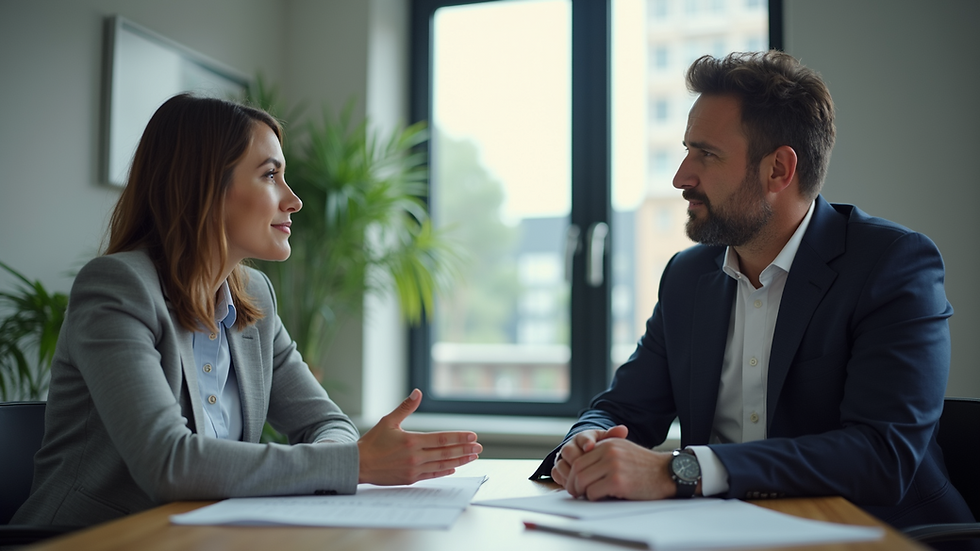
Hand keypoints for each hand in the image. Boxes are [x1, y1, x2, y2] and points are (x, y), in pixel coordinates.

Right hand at [357, 389, 481, 484]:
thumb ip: (405, 408)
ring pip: (442, 465)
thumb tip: (417, 392)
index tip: (473, 436)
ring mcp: (413, 469)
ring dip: (459, 461)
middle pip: (446, 453)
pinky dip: (444, 471)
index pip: (442, 439)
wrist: (358, 464)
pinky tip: (454, 468)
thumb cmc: (372, 442)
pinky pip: (432, 475)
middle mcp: (415, 456)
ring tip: (472, 457)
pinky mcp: (410, 479)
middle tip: (479, 447)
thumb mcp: (388, 421)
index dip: (459, 437)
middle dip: (465, 449)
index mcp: (412, 441)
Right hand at [551, 425, 627, 486]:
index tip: (590, 447)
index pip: (583, 437)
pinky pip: (556, 473)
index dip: (586, 441)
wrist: (594, 464)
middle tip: (586, 472)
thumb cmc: (603, 453)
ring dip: (570, 474)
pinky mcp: (558, 469)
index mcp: (584, 438)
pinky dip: (564, 480)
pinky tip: (575, 487)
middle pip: (568, 451)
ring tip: (582, 483)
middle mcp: (571, 446)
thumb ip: (614, 436)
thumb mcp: (609, 444)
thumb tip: (622, 429)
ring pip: (561, 463)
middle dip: (577, 462)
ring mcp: (563, 458)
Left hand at [564, 438, 677, 500]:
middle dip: (573, 484)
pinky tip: (601, 498)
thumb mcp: (623, 449)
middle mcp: (608, 451)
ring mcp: (613, 466)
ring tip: (586, 496)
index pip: (579, 458)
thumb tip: (581, 468)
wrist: (667, 472)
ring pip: (582, 481)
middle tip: (575, 493)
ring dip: (582, 492)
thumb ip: (604, 453)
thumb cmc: (645, 466)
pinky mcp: (618, 482)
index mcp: (607, 443)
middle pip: (577, 469)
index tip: (574, 482)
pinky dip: (593, 498)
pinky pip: (593, 492)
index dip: (573, 473)